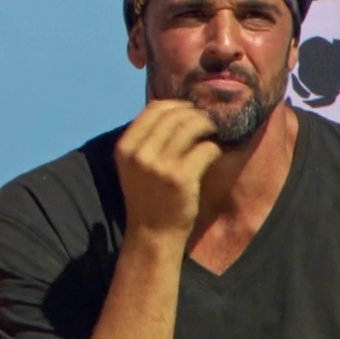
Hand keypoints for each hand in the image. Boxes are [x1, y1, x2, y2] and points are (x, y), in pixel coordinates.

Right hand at [115, 100, 221, 240]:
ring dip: (206, 125)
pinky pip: (205, 148)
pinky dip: (214, 147)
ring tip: (212, 132)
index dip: (176, 104)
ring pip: (190, 126)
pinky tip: (213, 152)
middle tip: (206, 121)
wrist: (152, 234)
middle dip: (195, 114)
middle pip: (174, 115)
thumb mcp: (134, 165)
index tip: (189, 110)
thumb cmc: (147, 196)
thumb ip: (146, 138)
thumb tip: (174, 108)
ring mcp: (159, 166)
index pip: (153, 109)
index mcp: (125, 148)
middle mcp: (139, 154)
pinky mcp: (181, 178)